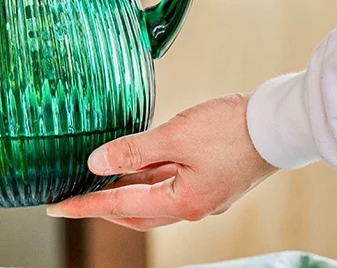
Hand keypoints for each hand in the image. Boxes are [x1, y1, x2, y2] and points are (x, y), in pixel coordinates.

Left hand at [46, 94, 276, 230]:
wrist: (277, 124)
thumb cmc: (231, 129)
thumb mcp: (175, 136)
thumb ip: (134, 150)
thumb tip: (96, 162)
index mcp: (182, 203)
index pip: (121, 205)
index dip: (87, 204)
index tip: (58, 207)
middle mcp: (192, 206)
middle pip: (137, 212)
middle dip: (104, 206)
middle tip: (75, 198)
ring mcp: (203, 194)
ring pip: (154, 197)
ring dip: (127, 190)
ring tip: (100, 177)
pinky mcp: (211, 178)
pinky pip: (170, 183)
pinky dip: (149, 176)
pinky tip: (139, 160)